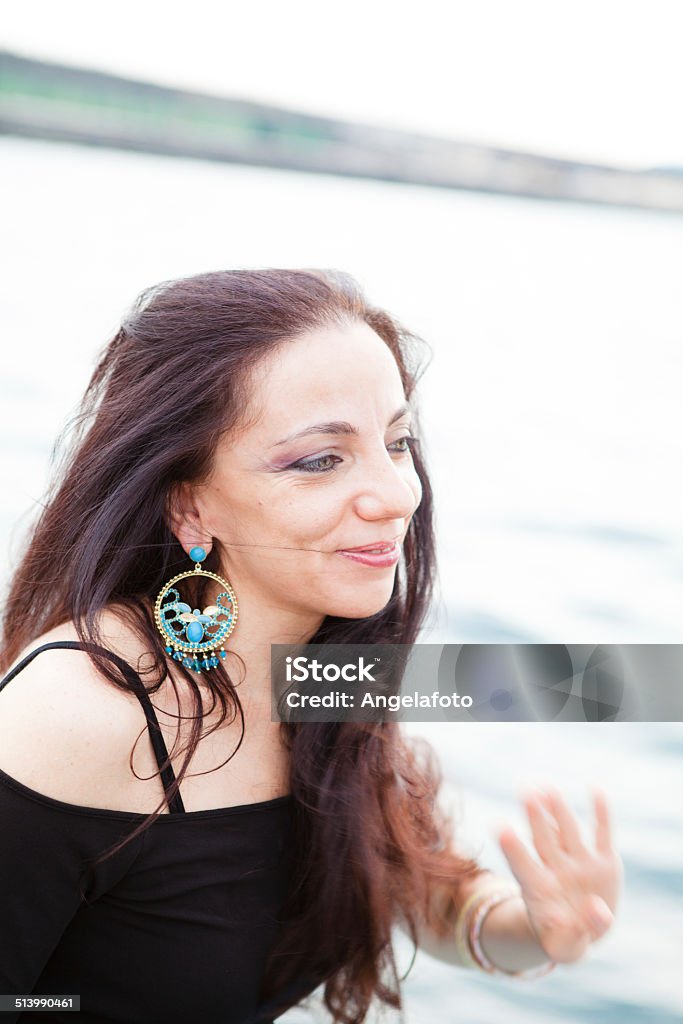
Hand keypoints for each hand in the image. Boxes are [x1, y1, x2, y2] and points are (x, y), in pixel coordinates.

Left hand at [497, 786, 623, 963]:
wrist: (581, 930)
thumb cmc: (565, 940)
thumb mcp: (566, 949)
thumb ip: (575, 936)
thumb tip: (597, 910)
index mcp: (539, 889)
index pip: (522, 864)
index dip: (512, 848)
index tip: (499, 825)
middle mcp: (556, 869)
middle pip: (542, 838)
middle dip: (535, 816)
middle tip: (525, 791)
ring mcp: (580, 863)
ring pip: (567, 829)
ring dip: (558, 807)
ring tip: (548, 785)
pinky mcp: (603, 861)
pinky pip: (602, 834)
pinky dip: (601, 813)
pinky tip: (596, 789)